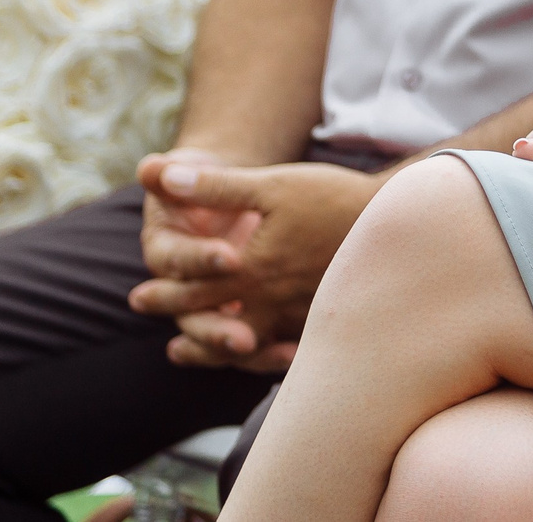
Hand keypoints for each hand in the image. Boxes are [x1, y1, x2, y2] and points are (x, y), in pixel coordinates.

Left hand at [130, 153, 378, 370]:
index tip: (137, 299)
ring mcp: (296, 315)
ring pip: (246, 343)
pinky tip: (253, 354)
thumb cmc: (330, 198)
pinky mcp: (320, 319)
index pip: (195, 287)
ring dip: (213, 350)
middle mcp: (270, 300)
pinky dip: (258, 356)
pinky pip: (280, 347)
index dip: (163, 292)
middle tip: (164, 338)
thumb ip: (214, 187)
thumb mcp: (270, 184)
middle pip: (215, 319)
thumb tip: (160, 178)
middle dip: (183, 323)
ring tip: (188, 352)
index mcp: (251, 267)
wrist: (395, 220)